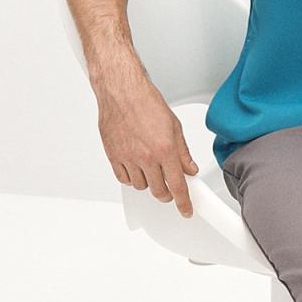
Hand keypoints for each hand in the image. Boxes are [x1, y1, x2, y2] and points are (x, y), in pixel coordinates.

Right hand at [94, 66, 200, 217]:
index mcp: (165, 150)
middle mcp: (146, 157)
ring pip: (141, 186)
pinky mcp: (113, 156)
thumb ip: (182, 152)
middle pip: (159, 192)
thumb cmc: (145, 102)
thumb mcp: (173, 126)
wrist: (120, 90)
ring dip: (149, 183)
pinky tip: (136, 168)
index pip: (178, 186)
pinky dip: (131, 178)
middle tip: (170, 188)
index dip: (184, 202)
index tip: (186, 210)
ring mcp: (128, 158)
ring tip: (152, 169)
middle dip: (167, 194)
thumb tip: (189, 169)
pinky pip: (123, 179)